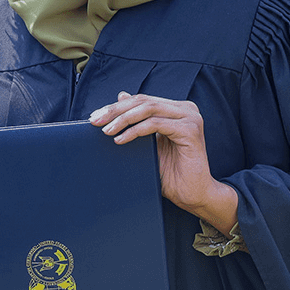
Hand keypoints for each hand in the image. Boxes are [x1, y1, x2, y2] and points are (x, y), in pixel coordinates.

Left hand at [89, 93, 237, 234]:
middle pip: (143, 101)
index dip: (117, 106)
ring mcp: (190, 117)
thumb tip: (121, 95)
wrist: (193, 194)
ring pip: (148, 109)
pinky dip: (135, 131)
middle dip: (116, 110)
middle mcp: (186, 109)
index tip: (96, 115)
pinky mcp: (190, 130)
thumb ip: (137, 121)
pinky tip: (120, 139)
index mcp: (177, 109)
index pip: (142, 100)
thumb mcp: (147, 144)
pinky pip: (154, 124)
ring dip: (123, 119)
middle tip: (95, 120)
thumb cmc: (172, 172)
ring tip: (106, 130)